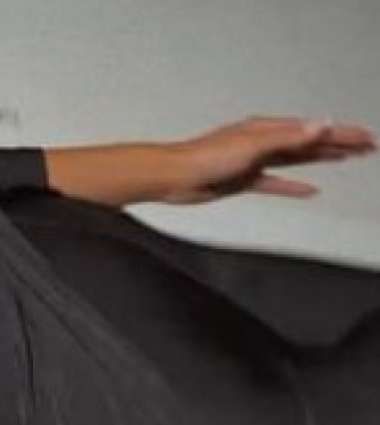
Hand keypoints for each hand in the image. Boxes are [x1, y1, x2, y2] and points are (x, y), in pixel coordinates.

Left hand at [158, 116, 376, 204]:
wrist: (174, 177)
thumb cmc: (203, 158)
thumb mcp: (252, 144)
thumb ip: (288, 137)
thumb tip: (320, 124)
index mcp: (265, 128)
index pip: (312, 129)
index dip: (341, 134)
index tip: (365, 138)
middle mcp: (260, 142)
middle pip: (308, 142)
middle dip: (337, 143)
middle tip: (365, 146)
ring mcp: (253, 162)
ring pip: (295, 161)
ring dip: (321, 160)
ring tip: (345, 158)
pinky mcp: (243, 181)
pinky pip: (275, 183)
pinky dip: (293, 186)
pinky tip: (309, 190)